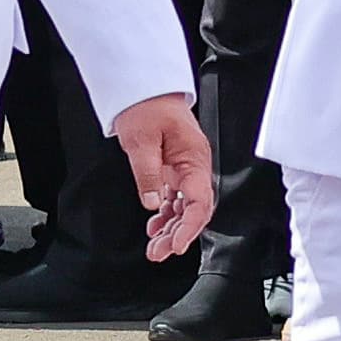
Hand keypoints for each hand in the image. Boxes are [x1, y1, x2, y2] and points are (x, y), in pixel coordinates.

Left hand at [110, 95, 214, 261]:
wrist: (142, 88)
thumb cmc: (146, 107)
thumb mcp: (141, 141)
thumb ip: (148, 174)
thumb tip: (153, 204)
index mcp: (194, 158)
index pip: (199, 201)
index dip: (190, 227)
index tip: (176, 245)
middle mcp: (194, 165)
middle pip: (194, 209)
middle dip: (178, 234)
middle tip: (159, 252)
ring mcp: (185, 167)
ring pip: (184, 206)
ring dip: (171, 228)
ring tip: (155, 246)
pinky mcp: (174, 167)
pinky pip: (175, 197)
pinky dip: (166, 214)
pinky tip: (155, 225)